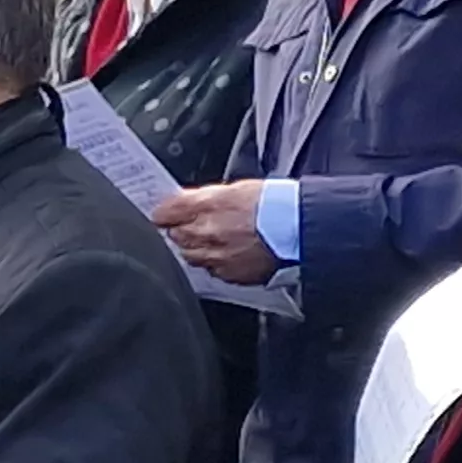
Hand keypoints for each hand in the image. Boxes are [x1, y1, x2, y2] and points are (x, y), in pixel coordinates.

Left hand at [152, 182, 280, 283]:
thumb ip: (203, 197)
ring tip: (213, 239)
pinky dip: (213, 262)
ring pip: (189, 255)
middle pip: (175, 236)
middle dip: (180, 230)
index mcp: (206, 205)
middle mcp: (205, 233)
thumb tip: (183, 203)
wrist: (296, 229)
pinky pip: (209, 269)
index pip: (165, 212)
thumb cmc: (272, 204)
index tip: (164, 215)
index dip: (164, 213)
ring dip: (194, 247)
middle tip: (194, 225)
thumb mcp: (234, 188)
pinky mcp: (228, 274)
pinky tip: (227, 252)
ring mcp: (215, 256)